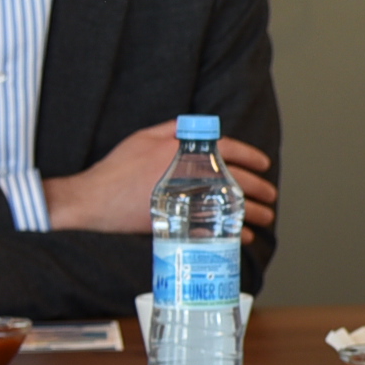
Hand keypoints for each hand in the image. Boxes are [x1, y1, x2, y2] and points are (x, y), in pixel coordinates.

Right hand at [46, 121, 276, 236]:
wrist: (94, 200)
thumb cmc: (117, 168)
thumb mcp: (143, 138)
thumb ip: (172, 131)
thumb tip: (194, 128)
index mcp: (185, 152)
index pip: (229, 150)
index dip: (251, 157)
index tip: (264, 165)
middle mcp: (191, 175)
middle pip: (237, 180)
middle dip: (259, 189)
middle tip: (271, 196)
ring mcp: (187, 201)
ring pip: (231, 206)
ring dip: (252, 213)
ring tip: (265, 219)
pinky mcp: (180, 223)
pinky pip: (216, 229)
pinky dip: (232, 232)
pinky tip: (242, 236)